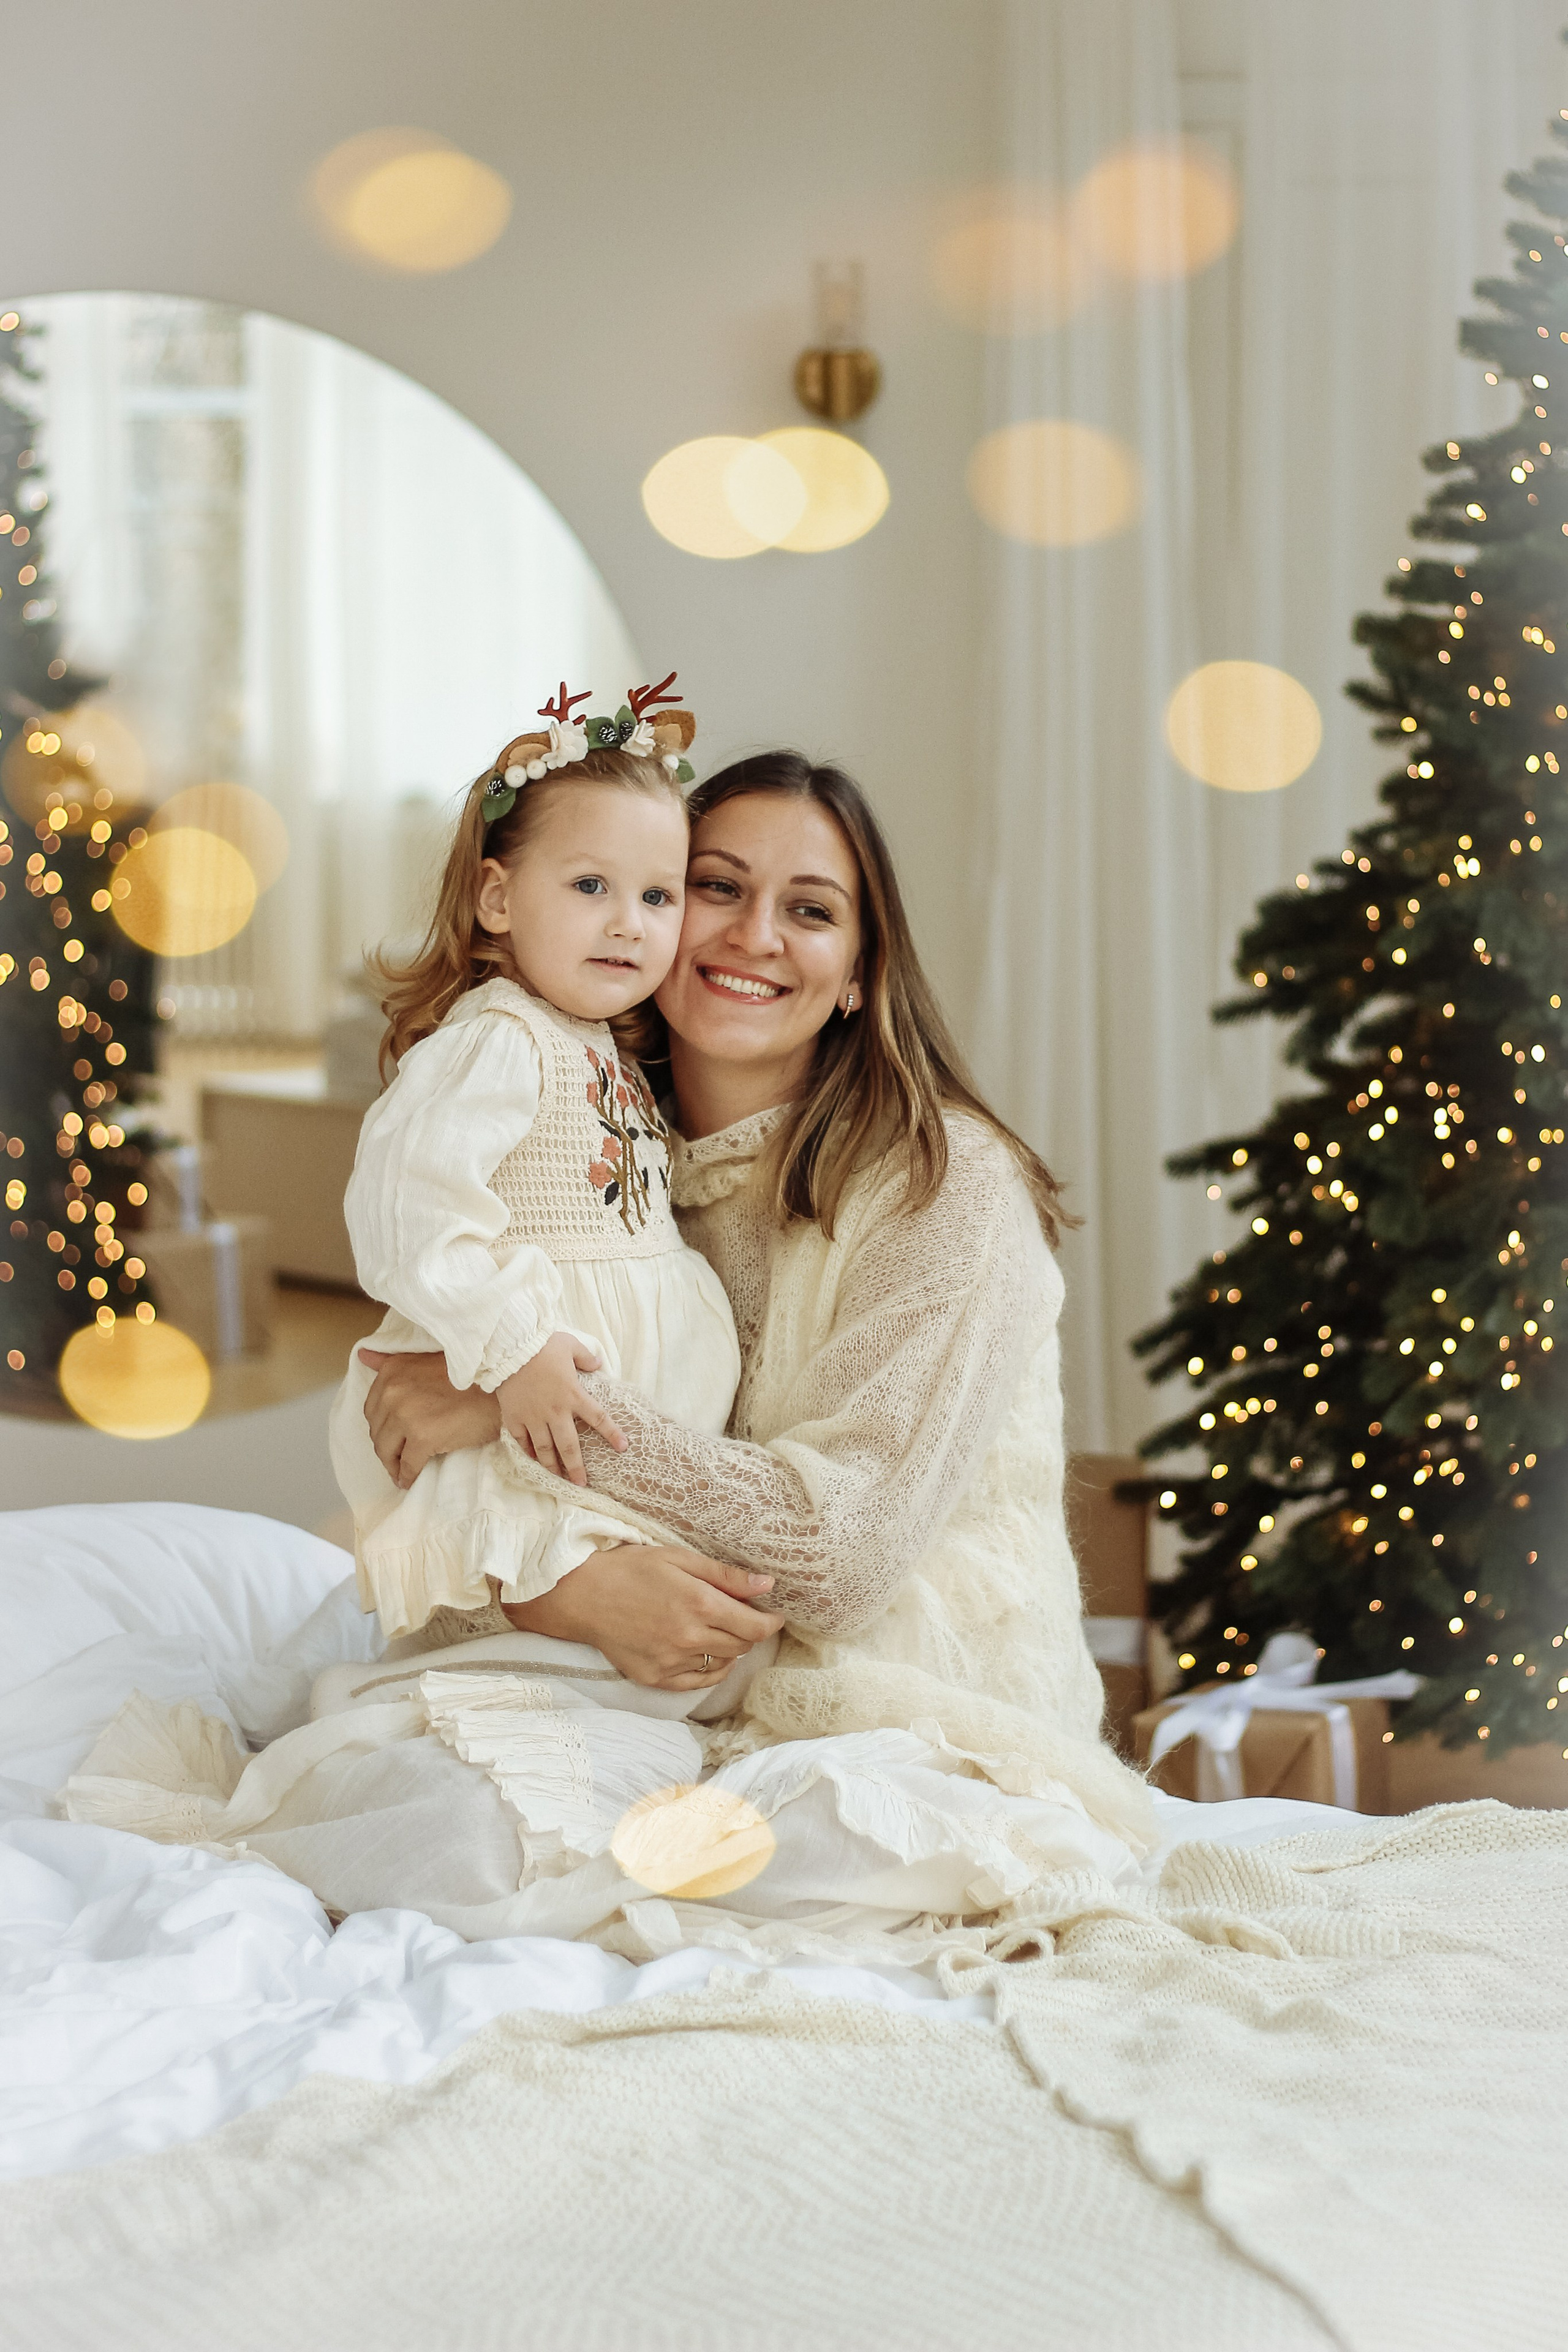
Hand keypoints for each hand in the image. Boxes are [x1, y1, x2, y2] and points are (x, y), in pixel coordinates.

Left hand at [359, 1349, 500, 1487]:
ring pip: (387, 1450)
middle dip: (386, 1446)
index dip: (382, 1425)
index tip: (393, 1435)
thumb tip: (362, 1356)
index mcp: (392, 1371)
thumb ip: (391, 1361)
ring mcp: (406, 1415)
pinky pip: (407, 1465)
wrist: (502, 1387)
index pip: (372, 1408)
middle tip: (398, 1455)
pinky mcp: (422, 1437)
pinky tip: (410, 1479)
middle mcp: (393, 1390)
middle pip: (377, 1431)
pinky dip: (407, 1476)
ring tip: (402, 1470)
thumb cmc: (468, 1375)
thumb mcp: (424, 1359)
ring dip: (393, 1464)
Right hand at [495, 1332, 627, 1486]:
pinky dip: (528, 1451)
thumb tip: (598, 1364)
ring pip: (544, 1448)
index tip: (623, 1447)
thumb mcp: (570, 1345)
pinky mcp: (514, 1417)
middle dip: (576, 1467)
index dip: (612, 1433)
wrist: (509, 1347)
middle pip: (568, 1446)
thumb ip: (586, 1357)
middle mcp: (555, 1411)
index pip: (598, 1418)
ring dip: (552, 1466)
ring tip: (558, 1478)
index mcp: (573, 1395)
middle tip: (581, 1483)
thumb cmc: (542, 1345)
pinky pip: (522, 1439)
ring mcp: (533, 1416)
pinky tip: (533, 1459)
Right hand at [504, 1543, 785, 1689]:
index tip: (774, 1615)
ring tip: (722, 1631)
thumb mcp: (680, 1559)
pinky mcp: (656, 1678)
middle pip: (742, 1646)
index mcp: (700, 1606)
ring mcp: (672, 1663)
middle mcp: (689, 1639)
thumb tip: (767, 1585)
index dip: (771, 1622)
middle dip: (751, 1632)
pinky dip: (710, 1669)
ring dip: (731, 1648)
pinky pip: (698, 1681)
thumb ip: (726, 1576)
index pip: (755, 1626)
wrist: (582, 1595)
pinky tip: (706, 1653)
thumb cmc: (630, 1569)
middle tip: (746, 1617)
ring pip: (723, 1663)